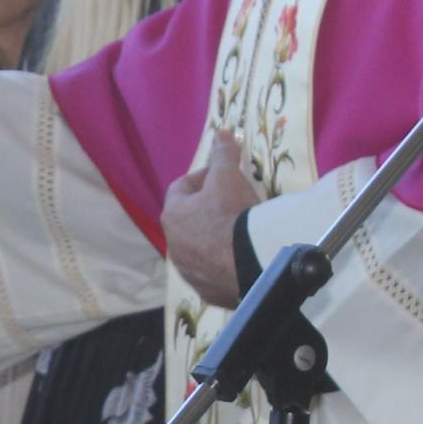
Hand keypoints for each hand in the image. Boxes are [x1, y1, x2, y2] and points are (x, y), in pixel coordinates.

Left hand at [160, 130, 261, 309]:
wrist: (249, 265)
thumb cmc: (231, 215)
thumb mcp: (228, 178)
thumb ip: (223, 155)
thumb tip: (222, 132)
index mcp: (173, 215)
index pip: (181, 188)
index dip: (202, 178)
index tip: (222, 175)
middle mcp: (173, 245)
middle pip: (189, 220)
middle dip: (207, 209)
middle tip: (232, 203)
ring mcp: (188, 271)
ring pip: (198, 248)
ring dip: (213, 239)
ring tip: (238, 233)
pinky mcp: (206, 291)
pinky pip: (212, 272)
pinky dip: (222, 263)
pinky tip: (241, 258)